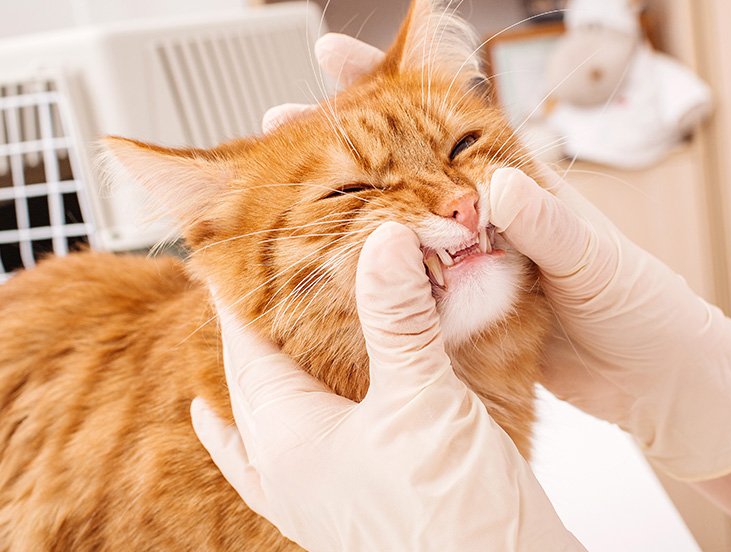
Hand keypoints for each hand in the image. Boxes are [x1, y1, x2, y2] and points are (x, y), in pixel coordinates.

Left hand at [191, 223, 584, 550]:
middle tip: (266, 285)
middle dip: (257, 334)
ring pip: (276, 423)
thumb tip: (385, 242)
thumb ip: (400, 318)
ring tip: (275, 341)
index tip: (242, 256)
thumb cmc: (454, 521)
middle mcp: (291, 475)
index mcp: (288, 445)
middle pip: (252, 387)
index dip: (242, 300)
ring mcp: (321, 497)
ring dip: (276, 378)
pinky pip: (308, 454)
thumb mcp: (423, 401)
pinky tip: (321, 410)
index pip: (244, 352)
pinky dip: (307, 419)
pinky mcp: (358, 506)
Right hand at [264, 34, 730, 481]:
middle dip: (345, 143)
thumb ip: (549, 226)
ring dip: (349, 210)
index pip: (447, 123)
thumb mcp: (598, 262)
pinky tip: (332, 276)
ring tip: (288, 194)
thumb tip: (497, 186)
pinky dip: (376, 278)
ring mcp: (474, 268)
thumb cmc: (646, 310)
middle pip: (405, 172)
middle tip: (282, 127)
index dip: (392, 88)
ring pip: (401, 231)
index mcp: (522, 191)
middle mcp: (490, 222)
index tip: (336, 59)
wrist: (660, 380)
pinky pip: (413, 290)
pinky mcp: (470, 317)